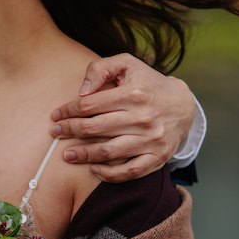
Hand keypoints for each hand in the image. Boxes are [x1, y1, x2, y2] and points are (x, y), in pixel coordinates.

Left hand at [50, 53, 194, 181]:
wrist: (182, 104)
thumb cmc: (146, 82)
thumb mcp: (126, 64)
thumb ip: (100, 69)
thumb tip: (81, 91)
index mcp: (133, 93)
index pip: (90, 105)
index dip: (68, 110)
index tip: (56, 115)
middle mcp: (144, 117)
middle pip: (96, 128)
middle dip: (70, 131)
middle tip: (55, 133)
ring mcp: (152, 140)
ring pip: (110, 152)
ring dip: (84, 154)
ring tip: (67, 155)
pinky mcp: (159, 157)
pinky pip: (131, 171)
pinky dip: (110, 174)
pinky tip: (94, 169)